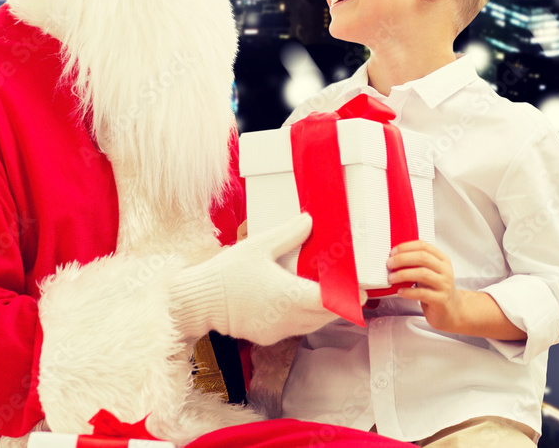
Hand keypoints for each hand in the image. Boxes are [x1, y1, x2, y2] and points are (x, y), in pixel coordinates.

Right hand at [170, 212, 336, 344]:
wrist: (199, 301)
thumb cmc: (227, 274)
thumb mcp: (259, 246)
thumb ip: (288, 234)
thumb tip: (309, 221)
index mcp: (287, 296)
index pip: (329, 302)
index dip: (347, 297)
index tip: (359, 289)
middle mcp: (286, 318)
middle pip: (327, 316)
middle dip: (341, 304)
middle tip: (350, 288)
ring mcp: (278, 331)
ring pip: (313, 325)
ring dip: (325, 312)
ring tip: (332, 294)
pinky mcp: (269, 337)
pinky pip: (297, 329)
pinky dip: (306, 317)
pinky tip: (304, 302)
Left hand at [387, 240, 463, 333]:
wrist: (453, 311)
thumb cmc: (437, 290)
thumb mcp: (431, 272)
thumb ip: (418, 264)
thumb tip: (395, 257)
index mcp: (442, 260)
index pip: (424, 246)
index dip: (406, 247)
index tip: (393, 251)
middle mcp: (445, 270)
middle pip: (423, 257)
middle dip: (402, 259)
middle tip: (390, 263)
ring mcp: (444, 285)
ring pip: (423, 274)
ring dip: (403, 274)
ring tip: (392, 278)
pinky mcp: (441, 300)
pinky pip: (422, 293)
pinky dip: (408, 291)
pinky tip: (400, 291)